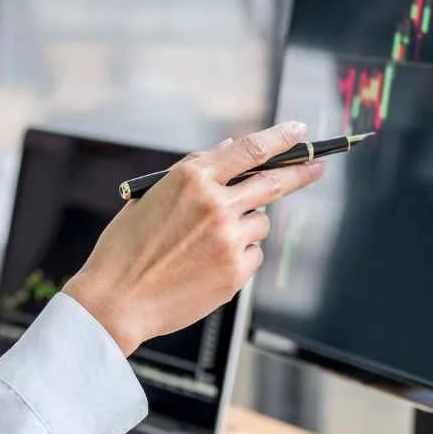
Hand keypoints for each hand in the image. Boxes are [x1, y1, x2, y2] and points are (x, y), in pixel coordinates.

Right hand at [63, 121, 326, 353]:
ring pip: (260, 223)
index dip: (280, 138)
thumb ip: (194, 174)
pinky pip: (253, 255)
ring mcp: (228, 239)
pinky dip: (238, 256)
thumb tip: (232, 152)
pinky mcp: (235, 271)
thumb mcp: (152, 197)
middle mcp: (215, 204)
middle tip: (316, 166)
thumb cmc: (127, 249)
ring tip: (208, 243)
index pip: (250, 149)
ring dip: (246, 226)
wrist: (116, 300)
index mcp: (191, 178)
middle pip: (273, 182)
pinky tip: (207, 265)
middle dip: (301, 171)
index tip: (299, 133)